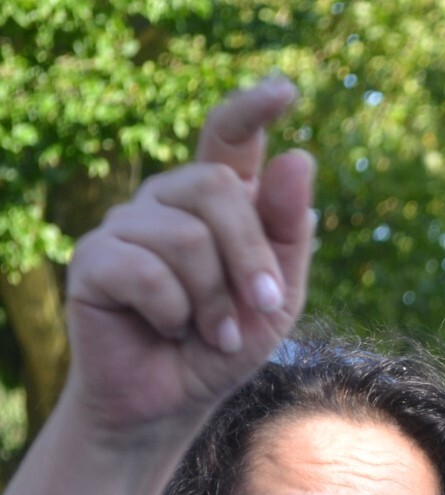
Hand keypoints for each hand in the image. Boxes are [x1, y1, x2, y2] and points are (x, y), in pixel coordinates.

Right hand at [62, 77, 313, 444]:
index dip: (253, 108)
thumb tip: (298, 156)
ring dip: (214, 299)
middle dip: (251, 256)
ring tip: (212, 332)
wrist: (173, 400)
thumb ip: (288, 232)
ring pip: (186, 235)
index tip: (286, 91)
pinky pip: (146, 271)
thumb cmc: (229, 342)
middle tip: (262, 308)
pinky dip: (175, 312)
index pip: (230, 138)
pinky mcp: (93, 259)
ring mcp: (127, 225)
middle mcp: (169, 200)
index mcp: (218, 201)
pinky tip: (171, 329)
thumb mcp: (278, 293)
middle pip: (217, 187)